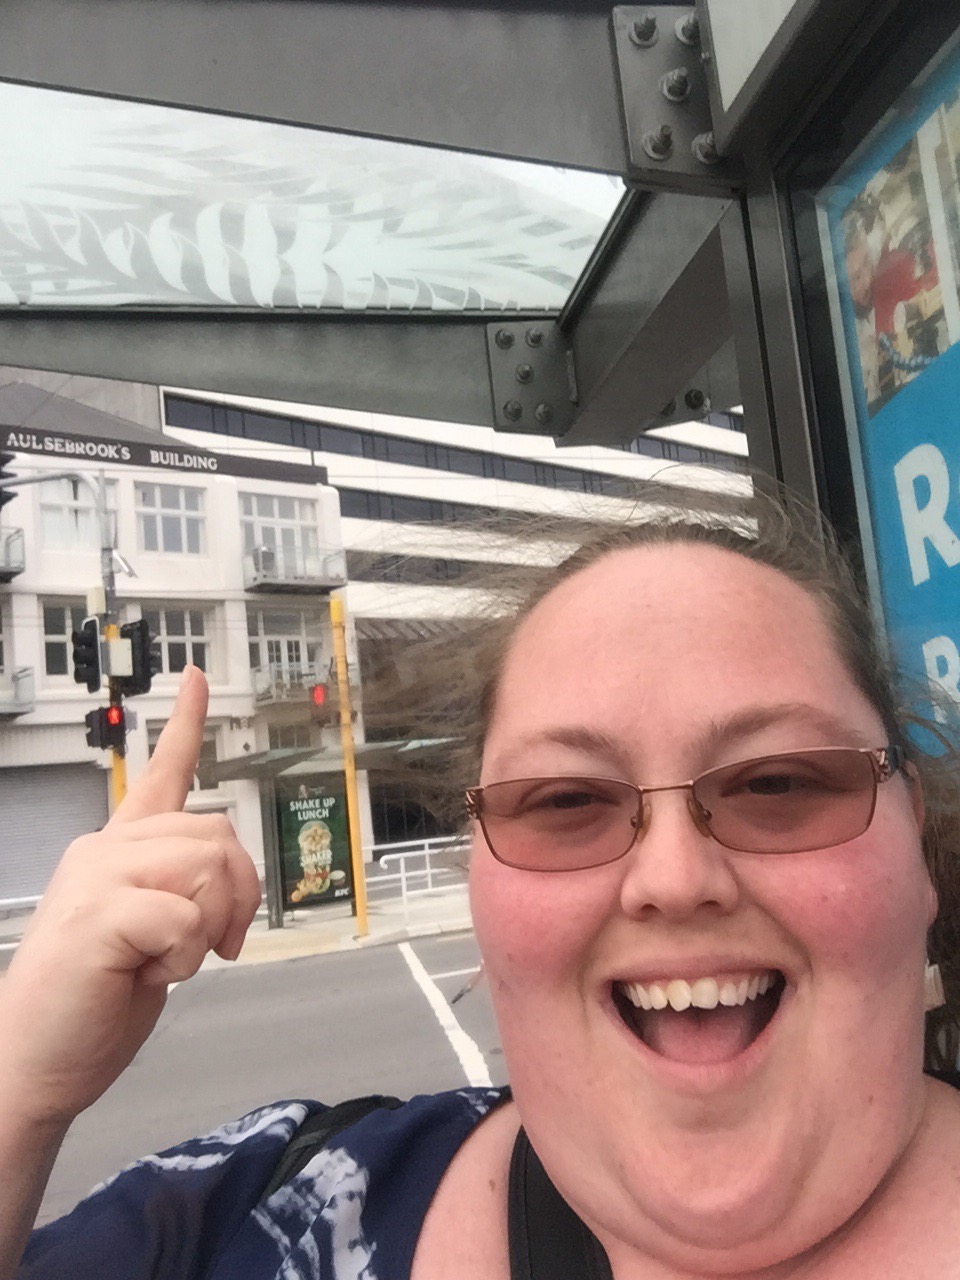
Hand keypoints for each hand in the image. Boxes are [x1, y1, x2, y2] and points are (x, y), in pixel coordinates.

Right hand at [0, 667, 261, 1125]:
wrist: (33, 1062)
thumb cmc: (92, 1001)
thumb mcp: (152, 934)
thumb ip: (183, 889)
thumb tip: (225, 877)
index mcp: (118, 851)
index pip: (157, 774)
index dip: (185, 725)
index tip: (197, 679)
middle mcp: (106, 851)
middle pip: (217, 834)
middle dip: (239, 894)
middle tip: (217, 944)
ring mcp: (98, 877)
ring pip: (207, 868)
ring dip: (209, 926)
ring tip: (170, 960)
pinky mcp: (100, 913)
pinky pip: (187, 916)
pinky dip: (187, 955)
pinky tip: (152, 973)